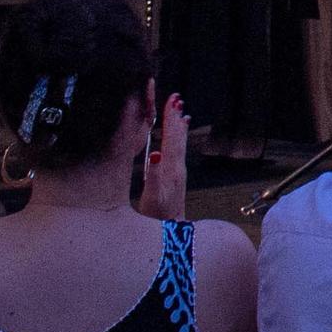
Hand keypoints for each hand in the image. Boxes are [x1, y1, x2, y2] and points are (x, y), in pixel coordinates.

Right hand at [140, 94, 189, 219]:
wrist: (171, 234)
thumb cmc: (157, 218)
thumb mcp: (151, 198)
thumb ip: (154, 176)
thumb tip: (155, 153)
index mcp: (170, 169)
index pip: (171, 138)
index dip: (170, 119)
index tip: (171, 100)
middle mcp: (177, 168)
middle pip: (177, 137)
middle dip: (175, 116)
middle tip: (175, 97)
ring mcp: (178, 172)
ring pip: (179, 143)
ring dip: (177, 125)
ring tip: (179, 109)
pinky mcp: (176, 177)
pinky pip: (177, 151)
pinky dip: (177, 138)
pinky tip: (179, 134)